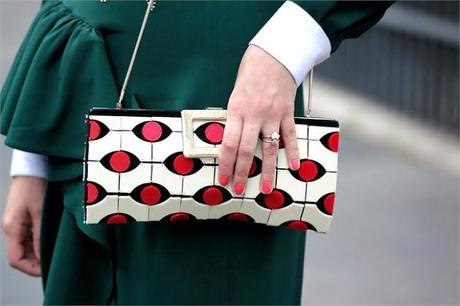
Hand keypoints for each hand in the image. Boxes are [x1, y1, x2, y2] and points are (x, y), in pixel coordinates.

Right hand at [1, 176, 44, 275]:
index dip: (30, 269)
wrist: (31, 168)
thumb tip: (42, 256)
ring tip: (53, 253)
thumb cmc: (35, 186)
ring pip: (24, 247)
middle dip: (35, 262)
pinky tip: (49, 242)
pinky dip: (37, 243)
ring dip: (36, 253)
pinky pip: (27, 237)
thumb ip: (40, 235)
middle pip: (19, 255)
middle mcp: (10, 227)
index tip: (46, 271)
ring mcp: (15, 223)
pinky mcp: (22, 218)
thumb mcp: (40, 212)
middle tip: (53, 264)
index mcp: (11, 228)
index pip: (16, 259)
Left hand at [217, 44, 299, 194]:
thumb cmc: (251, 71)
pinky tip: (293, 166)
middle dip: (241, 173)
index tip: (223, 178)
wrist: (274, 53)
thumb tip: (231, 138)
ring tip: (265, 188)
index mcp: (236, 110)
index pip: (227, 144)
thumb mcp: (235, 93)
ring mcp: (273, 115)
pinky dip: (293, 152)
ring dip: (266, 171)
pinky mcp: (287, 112)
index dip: (224, 164)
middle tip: (238, 189)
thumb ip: (234, 116)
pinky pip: (290, 136)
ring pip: (269, 149)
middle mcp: (254, 115)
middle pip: (246, 151)